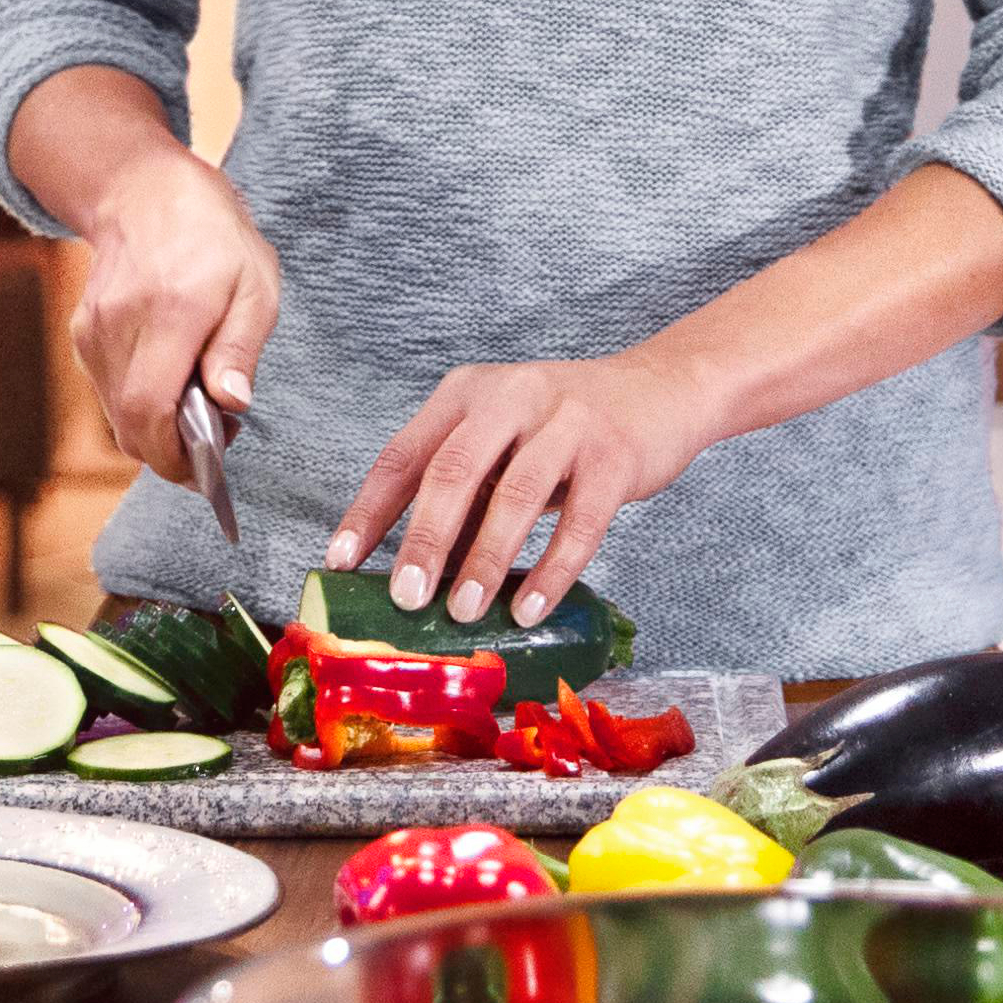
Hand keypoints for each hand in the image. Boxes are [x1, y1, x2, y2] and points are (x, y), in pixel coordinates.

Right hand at [52, 124, 278, 495]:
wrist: (143, 188)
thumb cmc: (212, 233)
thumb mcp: (255, 282)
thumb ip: (240, 347)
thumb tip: (231, 403)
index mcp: (171, 310)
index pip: (151, 409)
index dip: (174, 457)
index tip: (207, 471)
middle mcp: (122, 324)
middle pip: (130, 425)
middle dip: (170, 452)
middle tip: (212, 439)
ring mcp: (94, 329)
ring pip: (116, 414)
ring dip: (155, 427)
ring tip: (196, 400)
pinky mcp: (82, 332)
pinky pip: (108, 390)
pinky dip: (138, 402)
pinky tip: (169, 378)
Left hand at [333, 351, 727, 627]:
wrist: (661, 389)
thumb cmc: (563, 428)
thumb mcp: (502, 438)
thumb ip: (461, 486)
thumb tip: (412, 569)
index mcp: (467, 393)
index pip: (404, 453)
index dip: (369, 510)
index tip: (341, 562)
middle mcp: (511, 396)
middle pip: (454, 470)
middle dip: (424, 539)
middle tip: (405, 598)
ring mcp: (566, 422)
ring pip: (516, 495)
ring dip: (484, 560)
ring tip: (463, 613)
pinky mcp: (613, 456)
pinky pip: (580, 522)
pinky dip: (551, 571)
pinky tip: (529, 608)